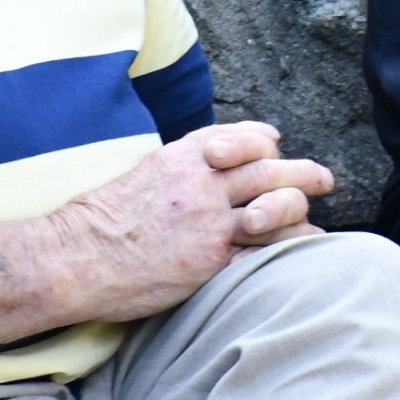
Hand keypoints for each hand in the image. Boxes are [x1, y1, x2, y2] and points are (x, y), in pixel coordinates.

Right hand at [51, 123, 333, 319]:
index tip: (278, 146)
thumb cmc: (102, 218)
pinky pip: (262, 253)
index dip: (267, 142)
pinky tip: (299, 255)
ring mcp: (210, 222)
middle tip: (325, 179)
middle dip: (305, 173)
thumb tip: (215, 155)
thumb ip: (184, 162)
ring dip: (301, 211)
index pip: (246, 138)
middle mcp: (205, 183)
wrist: (74, 258)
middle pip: (271, 170)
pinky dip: (285, 252)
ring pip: (275, 208)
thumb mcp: (145, 171)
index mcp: (187, 156)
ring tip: (315, 219)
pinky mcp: (210, 261)